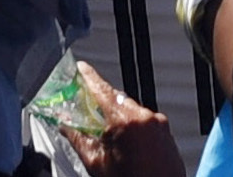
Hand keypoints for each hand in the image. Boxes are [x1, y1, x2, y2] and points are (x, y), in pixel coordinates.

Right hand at [59, 62, 184, 176]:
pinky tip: (122, 142)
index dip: (89, 78)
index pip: (103, 91)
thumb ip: (79, 139)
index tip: (80, 69)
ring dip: (116, 117)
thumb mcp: (96, 163)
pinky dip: (130, 126)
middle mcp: (147, 117)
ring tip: (103, 135)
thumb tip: (67, 125)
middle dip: (100, 103)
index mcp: (127, 121)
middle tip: (84, 108)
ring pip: (131, 111)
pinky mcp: (166, 132)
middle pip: (118, 100)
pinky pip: (144, 121)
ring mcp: (159, 124)